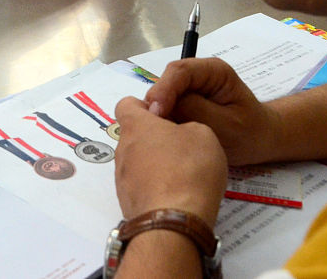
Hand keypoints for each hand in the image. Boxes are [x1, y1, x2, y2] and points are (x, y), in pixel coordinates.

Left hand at [114, 96, 226, 222]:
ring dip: (155, 164)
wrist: (173, 222)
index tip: (166, 114)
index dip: (146, 106)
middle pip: (134, 135)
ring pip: (137, 162)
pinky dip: (155, 186)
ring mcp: (122, 177)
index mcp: (136, 125)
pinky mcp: (127, 201)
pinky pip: (141, 185)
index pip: (127, 104)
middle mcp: (122, 149)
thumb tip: (180, 135)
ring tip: (182, 175)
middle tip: (181, 147)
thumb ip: (188, 126)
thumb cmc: (189, 170)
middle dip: (155, 139)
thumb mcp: (204, 135)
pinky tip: (176, 195)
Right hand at [144, 57, 277, 165]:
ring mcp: (189, 89)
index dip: (164, 89)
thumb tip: (162, 108)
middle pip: (167, 82)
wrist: (260, 142)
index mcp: (213, 71)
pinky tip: (163, 137)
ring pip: (163, 97)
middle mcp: (198, 75)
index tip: (156, 113)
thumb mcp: (226, 125)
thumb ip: (195, 111)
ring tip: (156, 136)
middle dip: (157, 104)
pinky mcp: (183, 103)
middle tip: (151, 129)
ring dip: (158, 115)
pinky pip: (166, 109)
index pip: (180, 71)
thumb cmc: (250, 133)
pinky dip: (162, 122)